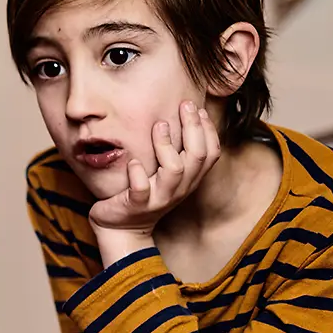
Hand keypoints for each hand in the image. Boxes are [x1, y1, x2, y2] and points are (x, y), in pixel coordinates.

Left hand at [88, 101, 219, 240]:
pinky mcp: (136, 205)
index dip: (208, 130)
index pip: (211, 153)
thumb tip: (179, 118)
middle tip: (184, 104)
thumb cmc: (142, 193)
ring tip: (158, 125)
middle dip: (193, 127)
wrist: (121, 228)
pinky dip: (137, 173)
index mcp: (189, 179)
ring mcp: (159, 198)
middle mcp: (179, 188)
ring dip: (166, 145)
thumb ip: (174, 152)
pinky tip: (133, 161)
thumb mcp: (164, 174)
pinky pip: (141, 189)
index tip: (197, 108)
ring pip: (174, 170)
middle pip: (197, 156)